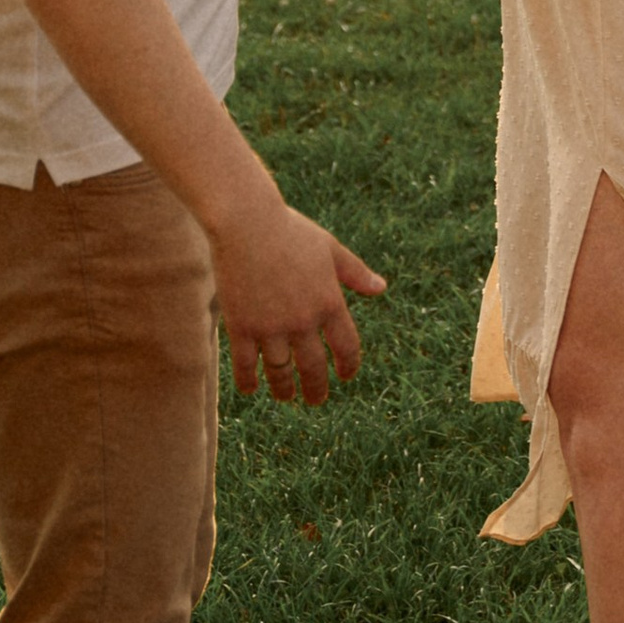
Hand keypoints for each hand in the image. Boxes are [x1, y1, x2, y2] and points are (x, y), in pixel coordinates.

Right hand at [212, 189, 385, 403]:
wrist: (246, 222)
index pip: (347, 348)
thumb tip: (381, 289)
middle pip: (314, 369)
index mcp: (330, 302)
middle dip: (316, 389)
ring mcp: (272, 327)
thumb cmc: (290, 231)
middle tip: (315, 400)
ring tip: (286, 397)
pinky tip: (251, 389)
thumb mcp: (330, 249)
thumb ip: (355, 273)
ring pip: (280, 373)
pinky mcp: (242, 327)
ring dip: (284, 390)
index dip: (348, 366)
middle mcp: (304, 321)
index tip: (344, 376)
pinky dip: (249, 381)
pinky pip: (246, 365)